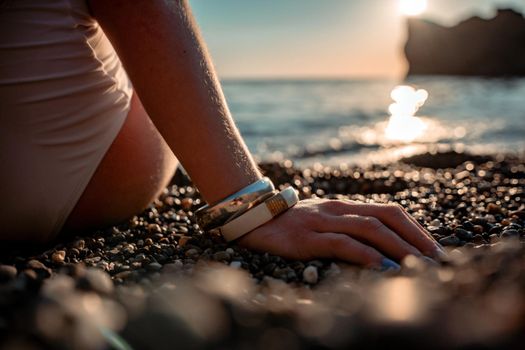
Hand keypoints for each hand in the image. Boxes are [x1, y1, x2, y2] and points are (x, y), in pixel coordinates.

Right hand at [237, 199, 443, 269]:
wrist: (252, 217)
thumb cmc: (291, 223)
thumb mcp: (323, 222)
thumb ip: (348, 228)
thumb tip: (379, 249)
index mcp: (346, 207)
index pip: (391, 212)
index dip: (416, 229)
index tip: (436, 249)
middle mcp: (339, 210)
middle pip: (388, 219)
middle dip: (417, 240)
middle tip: (438, 262)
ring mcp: (323, 222)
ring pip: (370, 229)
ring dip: (399, 248)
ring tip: (419, 267)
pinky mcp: (307, 237)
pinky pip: (342, 243)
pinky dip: (366, 256)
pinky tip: (382, 269)